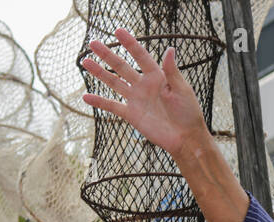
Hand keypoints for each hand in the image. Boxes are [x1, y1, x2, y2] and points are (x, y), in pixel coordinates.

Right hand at [80, 28, 210, 158]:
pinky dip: (99, 102)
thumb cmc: (189, 113)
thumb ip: (172, 71)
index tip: (118, 31)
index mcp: (157, 76)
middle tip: (93, 43)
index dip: (130, 44)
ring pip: (114, 82)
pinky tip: (85, 97)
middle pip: (122, 66)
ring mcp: (136, 99)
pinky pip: (112, 106)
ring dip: (99, 72)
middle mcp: (144, 85)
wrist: (186, 138)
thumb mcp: (182, 90)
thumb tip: (170, 49)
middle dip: (107, 55)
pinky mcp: (131, 114)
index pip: (140, 56)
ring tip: (85, 61)